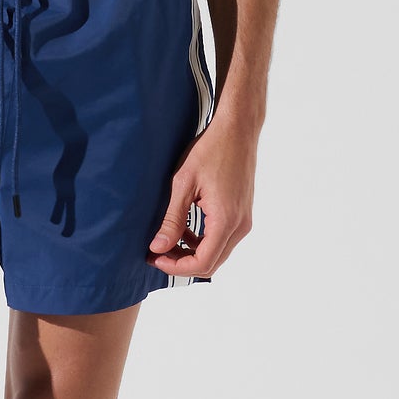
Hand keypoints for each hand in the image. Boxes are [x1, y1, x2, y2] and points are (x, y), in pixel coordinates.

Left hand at [149, 112, 257, 277]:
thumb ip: (171, 219)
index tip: (154, 258)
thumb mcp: (183, 184)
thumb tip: (158, 247)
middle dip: (182, 264)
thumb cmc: (211, 151)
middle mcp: (240, 226)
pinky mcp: (242, 214)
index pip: (202, 262)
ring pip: (217, 253)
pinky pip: (222, 239)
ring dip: (191, 253)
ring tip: (166, 241)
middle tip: (157, 253)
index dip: (176, 267)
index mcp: (225, 220)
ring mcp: (244, 221)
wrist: (238, 131)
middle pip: (211, 264)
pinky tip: (184, 228)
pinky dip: (202, 242)